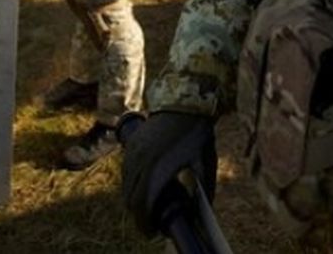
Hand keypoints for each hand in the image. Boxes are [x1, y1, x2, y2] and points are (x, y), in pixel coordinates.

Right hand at [120, 110, 216, 235]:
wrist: (185, 101)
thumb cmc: (197, 133)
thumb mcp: (205, 162)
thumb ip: (205, 188)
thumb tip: (206, 209)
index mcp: (156, 170)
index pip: (142, 205)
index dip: (145, 223)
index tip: (152, 231)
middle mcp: (140, 162)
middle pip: (130, 199)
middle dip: (138, 215)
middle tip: (150, 222)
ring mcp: (133, 151)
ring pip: (125, 184)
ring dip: (132, 198)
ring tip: (146, 206)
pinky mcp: (133, 143)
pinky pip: (126, 169)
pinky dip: (130, 182)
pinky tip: (141, 185)